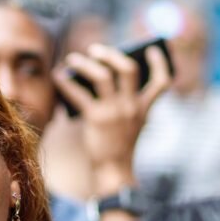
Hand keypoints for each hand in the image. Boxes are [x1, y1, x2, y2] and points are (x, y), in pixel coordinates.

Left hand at [53, 43, 170, 193]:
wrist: (112, 171)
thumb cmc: (116, 147)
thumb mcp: (127, 124)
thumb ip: (119, 103)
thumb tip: (91, 78)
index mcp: (143, 109)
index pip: (162, 82)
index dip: (159, 63)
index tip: (152, 49)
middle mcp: (132, 107)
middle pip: (127, 69)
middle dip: (111, 54)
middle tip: (95, 50)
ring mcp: (115, 111)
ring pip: (103, 75)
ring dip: (86, 64)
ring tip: (72, 59)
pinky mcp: (97, 118)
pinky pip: (79, 93)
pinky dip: (66, 82)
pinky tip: (58, 76)